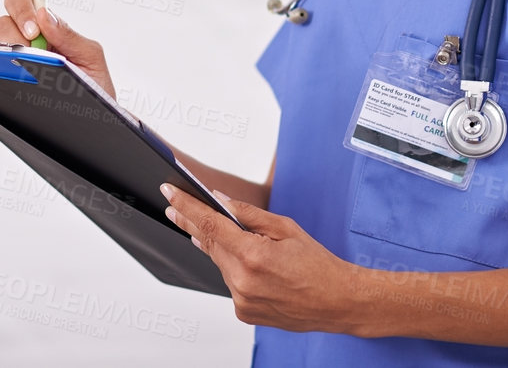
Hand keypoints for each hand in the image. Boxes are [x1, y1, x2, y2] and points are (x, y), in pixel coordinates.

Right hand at [0, 0, 115, 100]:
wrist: (92, 116)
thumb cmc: (93, 85)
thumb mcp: (90, 57)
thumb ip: (69, 35)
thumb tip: (45, 15)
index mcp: (51, 28)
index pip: (29, 3)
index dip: (25, 10)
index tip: (34, 29)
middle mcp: (31, 39)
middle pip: (7, 16)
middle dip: (16, 25)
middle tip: (30, 43)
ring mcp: (19, 57)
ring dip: (11, 47)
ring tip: (29, 65)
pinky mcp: (10, 74)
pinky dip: (1, 65)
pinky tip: (18, 75)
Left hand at [160, 185, 364, 333]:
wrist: (338, 302)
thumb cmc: (318, 265)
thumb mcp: (286, 228)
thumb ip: (248, 215)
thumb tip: (221, 201)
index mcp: (253, 255)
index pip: (209, 224)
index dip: (186, 206)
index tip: (170, 194)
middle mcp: (243, 281)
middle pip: (209, 244)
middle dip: (192, 223)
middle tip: (174, 206)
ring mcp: (242, 300)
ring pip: (220, 264)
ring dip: (222, 248)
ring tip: (237, 239)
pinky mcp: (244, 313)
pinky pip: (230, 283)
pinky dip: (235, 270)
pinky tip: (253, 266)